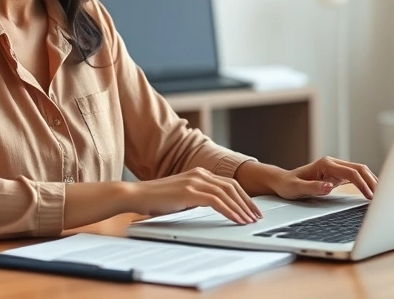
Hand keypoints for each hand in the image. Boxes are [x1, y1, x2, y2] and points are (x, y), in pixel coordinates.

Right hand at [128, 168, 262, 224]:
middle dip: (247, 202)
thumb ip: (197, 198)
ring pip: (227, 193)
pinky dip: (229, 210)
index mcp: (200, 173)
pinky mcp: (190, 191)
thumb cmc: (156, 199)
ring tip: (249, 220)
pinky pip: (216, 201)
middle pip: (233, 186)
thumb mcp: (183, 196)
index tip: (251, 209)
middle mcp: (200, 174)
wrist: (137, 195)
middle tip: (256, 216)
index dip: (243, 197)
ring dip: (241, 208)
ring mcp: (195, 181)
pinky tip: (236, 219)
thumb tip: (214, 207)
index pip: (229, 184)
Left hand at [270, 156, 378, 199]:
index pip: (350, 173)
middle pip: (359, 168)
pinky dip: (365, 183)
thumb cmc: (287, 185)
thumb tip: (329, 186)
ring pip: (359, 171)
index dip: (362, 184)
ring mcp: (335, 168)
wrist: (281, 181)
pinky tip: (372, 191)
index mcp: (325, 164)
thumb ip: (313, 187)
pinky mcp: (336, 175)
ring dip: (371, 181)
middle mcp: (332, 163)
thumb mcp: (296, 188)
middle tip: (383, 195)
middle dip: (372, 180)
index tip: (370, 196)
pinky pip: (355, 177)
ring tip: (382, 195)